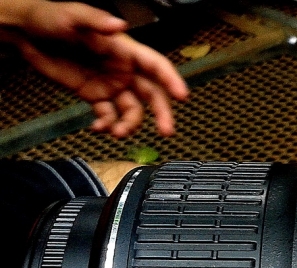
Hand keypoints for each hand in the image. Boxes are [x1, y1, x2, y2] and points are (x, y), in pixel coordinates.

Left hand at [0, 0, 187, 136]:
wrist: (24, 34)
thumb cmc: (48, 18)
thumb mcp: (72, 15)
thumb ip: (96, 20)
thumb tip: (120, 26)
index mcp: (124, 49)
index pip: (155, 66)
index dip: (171, 80)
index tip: (182, 96)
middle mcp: (123, 69)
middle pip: (151, 95)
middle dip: (161, 114)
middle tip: (166, 131)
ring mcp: (110, 84)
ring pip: (131, 111)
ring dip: (128, 125)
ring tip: (116, 133)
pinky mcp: (95, 96)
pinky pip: (108, 115)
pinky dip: (106, 125)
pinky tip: (98, 128)